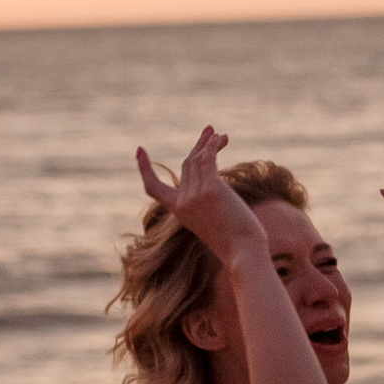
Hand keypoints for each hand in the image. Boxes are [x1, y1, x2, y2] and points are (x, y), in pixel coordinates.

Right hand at [136, 127, 267, 264]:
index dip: (145, 168)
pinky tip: (221, 138)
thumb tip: (219, 190)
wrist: (243, 252)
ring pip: (197, 159)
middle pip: (186, 164)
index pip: (153, 188)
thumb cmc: (237, 243)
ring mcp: (194, 195)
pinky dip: (213, 145)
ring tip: (221, 135)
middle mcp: (182, 202)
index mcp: (179, 212)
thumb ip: (208, 206)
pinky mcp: (211, 189)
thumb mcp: (215, 223)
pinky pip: (208, 158)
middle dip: (198, 146)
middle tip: (210, 131)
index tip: (139, 150)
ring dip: (209, 143)